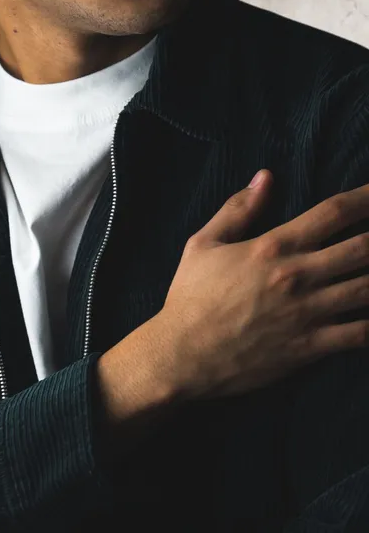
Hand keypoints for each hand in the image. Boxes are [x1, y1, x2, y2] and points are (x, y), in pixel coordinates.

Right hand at [151, 170, 368, 400]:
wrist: (182, 355)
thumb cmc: (190, 296)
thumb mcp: (204, 243)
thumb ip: (238, 209)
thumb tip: (265, 177)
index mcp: (274, 246)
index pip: (333, 213)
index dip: (366, 198)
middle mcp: (297, 276)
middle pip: (362, 248)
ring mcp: (308, 313)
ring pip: (367, 288)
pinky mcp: (311, 348)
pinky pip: (360, 334)